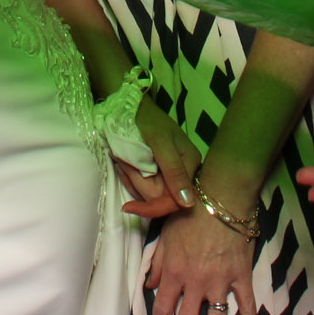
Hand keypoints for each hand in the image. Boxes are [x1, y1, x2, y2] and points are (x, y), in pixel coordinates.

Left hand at [119, 97, 200, 218]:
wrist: (132, 106)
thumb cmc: (148, 119)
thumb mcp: (161, 143)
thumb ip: (174, 171)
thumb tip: (188, 204)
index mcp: (190, 164)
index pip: (174, 201)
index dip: (152, 208)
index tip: (127, 207)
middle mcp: (182, 172)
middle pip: (158, 198)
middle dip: (137, 184)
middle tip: (124, 163)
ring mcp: (168, 174)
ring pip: (147, 193)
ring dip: (131, 179)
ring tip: (123, 159)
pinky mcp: (156, 172)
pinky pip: (141, 185)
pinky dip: (129, 176)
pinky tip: (124, 163)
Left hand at [146, 202, 257, 314]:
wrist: (222, 197)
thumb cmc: (190, 212)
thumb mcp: (165, 235)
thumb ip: (156, 263)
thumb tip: (149, 285)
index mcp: (174, 271)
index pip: (163, 310)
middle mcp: (195, 282)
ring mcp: (220, 282)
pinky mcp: (241, 277)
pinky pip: (247, 307)